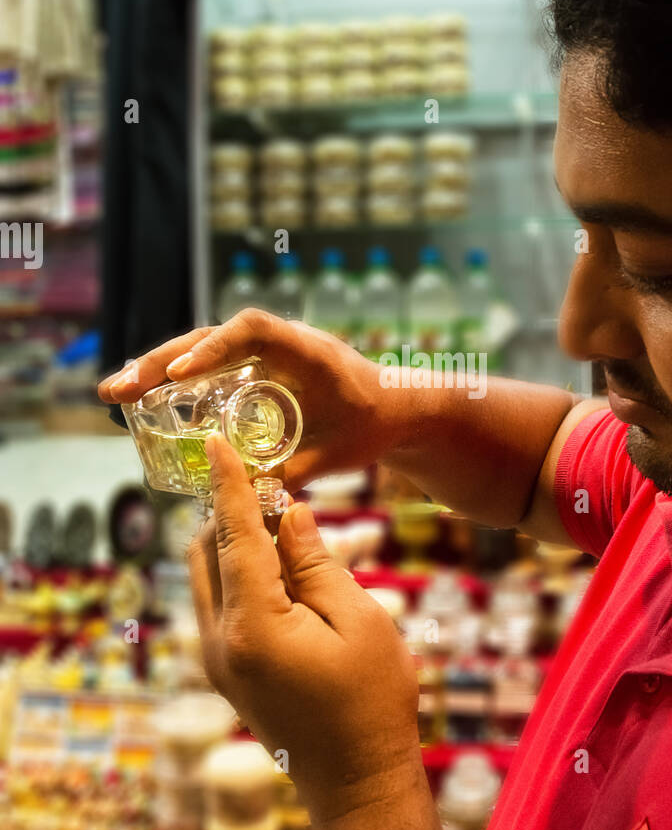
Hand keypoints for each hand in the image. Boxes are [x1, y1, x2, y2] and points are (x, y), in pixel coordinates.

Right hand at [97, 309, 398, 491]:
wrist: (397, 407)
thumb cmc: (374, 424)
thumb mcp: (337, 453)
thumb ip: (294, 471)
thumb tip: (245, 498)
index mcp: (306, 351)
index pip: (252, 331)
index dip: (211, 348)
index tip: (178, 374)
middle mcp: (279, 342)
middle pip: (211, 338)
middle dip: (160, 361)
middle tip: (117, 389)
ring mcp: (264, 352)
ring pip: (203, 350)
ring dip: (158, 368)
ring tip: (116, 393)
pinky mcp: (255, 367)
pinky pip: (211, 367)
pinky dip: (178, 380)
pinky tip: (144, 398)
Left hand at [187, 434, 422, 821]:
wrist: (355, 783)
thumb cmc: (371, 701)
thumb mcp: (357, 620)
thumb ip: (316, 563)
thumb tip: (289, 514)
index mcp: (253, 625)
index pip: (235, 535)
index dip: (230, 484)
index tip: (217, 442)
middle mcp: (219, 641)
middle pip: (206, 551)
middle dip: (231, 512)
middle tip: (273, 485)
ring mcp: (216, 660)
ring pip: (206, 578)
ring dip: (233, 544)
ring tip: (281, 526)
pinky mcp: (226, 672)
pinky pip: (217, 605)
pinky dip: (237, 575)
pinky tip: (280, 569)